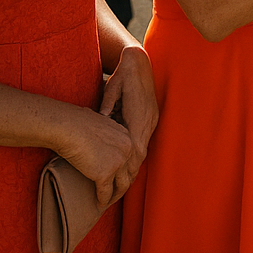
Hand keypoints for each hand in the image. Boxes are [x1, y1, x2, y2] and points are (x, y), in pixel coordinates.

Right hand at [54, 103, 134, 207]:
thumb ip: (105, 136)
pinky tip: (98, 204)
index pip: (131, 158)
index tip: (120, 177)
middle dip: (124, 184)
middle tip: (116, 193)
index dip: (126, 170)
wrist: (67, 127)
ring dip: (116, 195)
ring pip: (122, 185)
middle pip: (130, 172)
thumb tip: (99, 143)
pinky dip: (102, 200)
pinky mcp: (105, 174)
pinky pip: (105, 192)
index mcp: (127, 137)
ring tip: (108, 201)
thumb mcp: (100, 125)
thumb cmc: (76, 123)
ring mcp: (118, 162)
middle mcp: (127, 149)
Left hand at [97, 45, 157, 191]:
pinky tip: (129, 162)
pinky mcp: (152, 116)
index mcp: (139, 116)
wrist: (139, 62)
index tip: (118, 181)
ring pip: (144, 148)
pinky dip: (138, 153)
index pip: (135, 149)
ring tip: (124, 181)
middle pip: (141, 153)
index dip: (127, 167)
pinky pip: (145, 140)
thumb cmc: (122, 77)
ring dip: (135, 164)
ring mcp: (152, 118)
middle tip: (119, 190)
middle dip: (131, 172)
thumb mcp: (110, 92)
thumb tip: (100, 122)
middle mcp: (148, 120)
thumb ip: (107, 109)